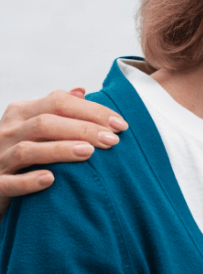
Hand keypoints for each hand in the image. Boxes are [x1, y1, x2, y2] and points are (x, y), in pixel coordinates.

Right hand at [0, 89, 127, 217]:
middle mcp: (8, 131)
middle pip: (45, 123)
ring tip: (89, 152)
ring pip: (27, 149)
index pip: (58, 101)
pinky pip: (10, 182)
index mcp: (21, 113)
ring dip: (59, 150)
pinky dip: (29, 181)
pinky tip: (50, 180)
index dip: (91, 111)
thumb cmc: (20, 153)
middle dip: (82, 129)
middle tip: (113, 140)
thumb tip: (81, 91)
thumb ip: (56, 109)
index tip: (121, 125)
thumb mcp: (34, 126)